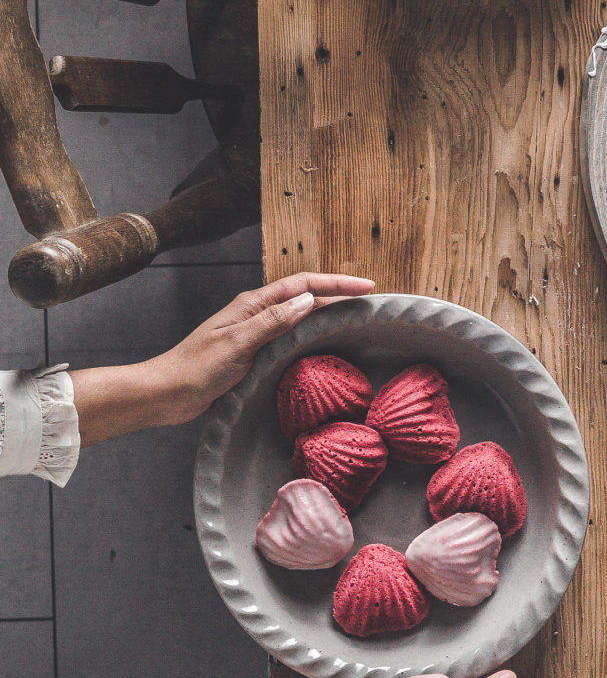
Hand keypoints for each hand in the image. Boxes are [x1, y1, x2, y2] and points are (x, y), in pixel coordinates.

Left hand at [70, 272, 375, 443]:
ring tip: (353, 320)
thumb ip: (273, 321)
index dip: (336, 284)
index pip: (302, 285)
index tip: (366, 288)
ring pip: (298, 315)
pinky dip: (310, 334)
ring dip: (326, 313)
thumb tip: (308, 300)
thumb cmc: (196, 368)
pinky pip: (289, 336)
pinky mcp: (252, 352)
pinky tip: (321, 345)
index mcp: (252, 304)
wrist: (166, 393)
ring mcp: (254, 332)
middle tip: (368, 302)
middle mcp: (255, 313)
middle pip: (304, 296)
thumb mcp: (238, 343)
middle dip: (337, 295)